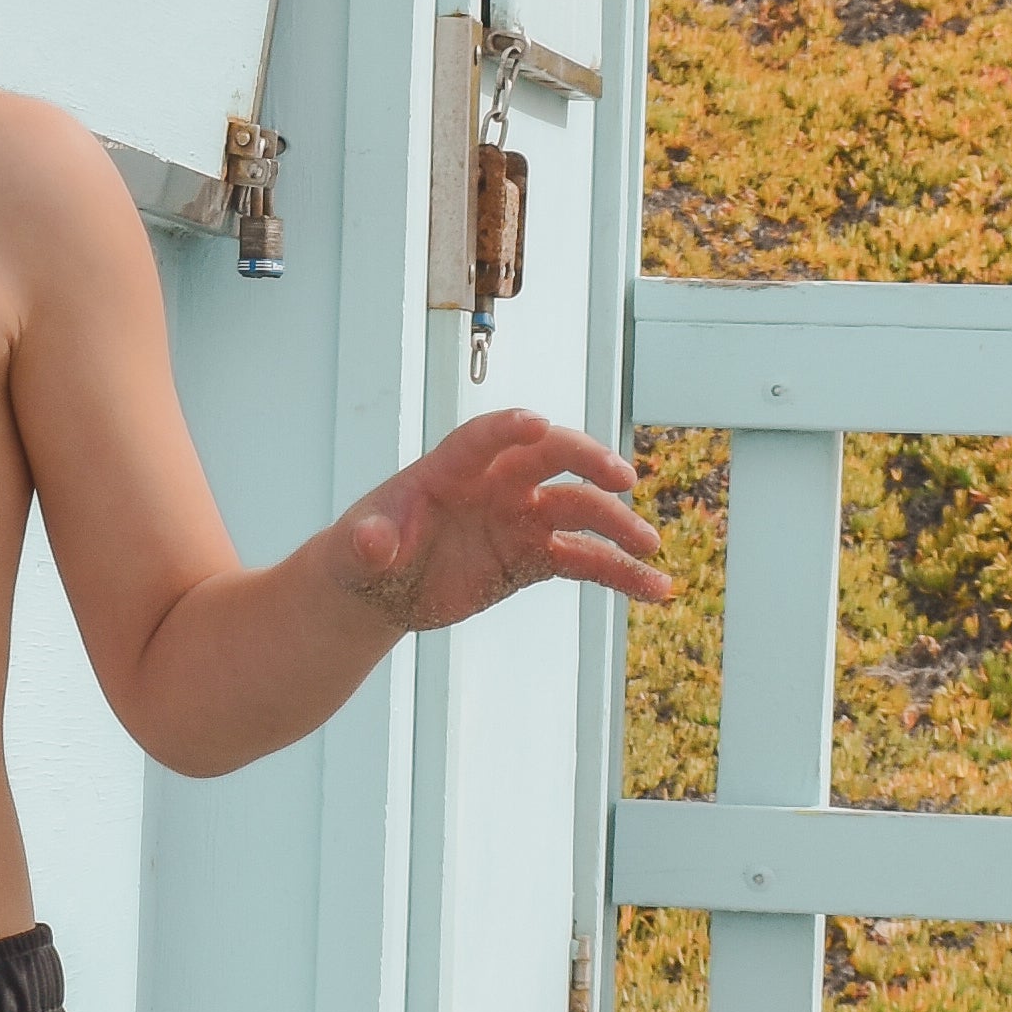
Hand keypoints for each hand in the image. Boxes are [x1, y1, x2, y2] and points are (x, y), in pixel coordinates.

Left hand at [334, 412, 668, 632]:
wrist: (381, 585)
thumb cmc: (364, 552)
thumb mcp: (356, 551)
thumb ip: (369, 541)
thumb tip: (371, 539)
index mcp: (450, 470)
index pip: (483, 438)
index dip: (507, 429)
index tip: (536, 423)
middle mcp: (495, 484)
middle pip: (550, 457)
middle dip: (587, 461)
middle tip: (621, 479)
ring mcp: (520, 518)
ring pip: (579, 510)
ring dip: (617, 525)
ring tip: (650, 549)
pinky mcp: (533, 556)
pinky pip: (585, 560)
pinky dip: (620, 574)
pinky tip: (655, 588)